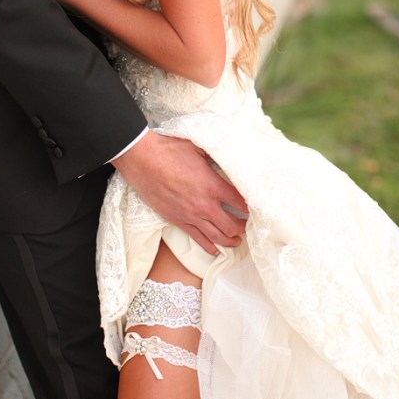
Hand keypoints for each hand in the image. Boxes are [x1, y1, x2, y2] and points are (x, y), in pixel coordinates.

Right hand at [112, 131, 248, 254]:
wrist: (142, 160)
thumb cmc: (169, 150)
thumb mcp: (198, 147)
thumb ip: (215, 156)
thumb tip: (227, 155)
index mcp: (212, 185)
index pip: (240, 202)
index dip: (251, 207)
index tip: (256, 208)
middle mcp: (204, 205)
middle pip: (232, 225)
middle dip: (243, 227)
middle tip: (249, 226)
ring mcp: (190, 215)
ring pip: (217, 236)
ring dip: (230, 240)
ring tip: (237, 240)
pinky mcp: (177, 220)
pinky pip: (197, 239)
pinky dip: (209, 246)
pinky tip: (216, 250)